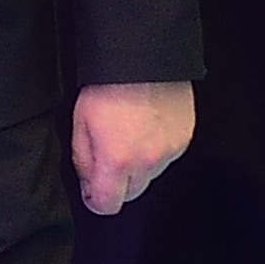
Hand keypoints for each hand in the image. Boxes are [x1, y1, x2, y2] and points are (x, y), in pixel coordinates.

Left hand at [72, 79, 194, 214]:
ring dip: (139, 164)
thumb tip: (89, 183)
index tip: (93, 188)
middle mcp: (147, 162)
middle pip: (131, 194)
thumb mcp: (79, 125)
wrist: (144, 58)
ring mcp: (170, 151)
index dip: (96, 199)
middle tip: (110, 153)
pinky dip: (156, 148)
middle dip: (118, 182)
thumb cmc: (109, 86)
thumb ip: (83, 162)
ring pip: (151, 175)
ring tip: (131, 133)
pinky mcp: (184, 138)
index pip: (107, 205)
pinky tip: (147, 126)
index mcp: (117, 161)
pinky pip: (167, 157)